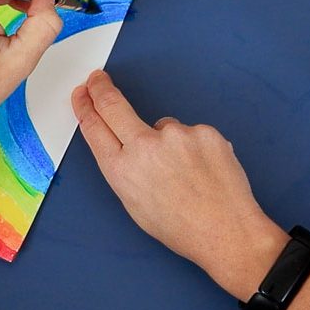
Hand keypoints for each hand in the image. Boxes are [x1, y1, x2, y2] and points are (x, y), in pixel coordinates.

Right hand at [72, 70, 287, 299]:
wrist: (227, 232)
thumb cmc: (181, 228)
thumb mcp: (136, 205)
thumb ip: (126, 169)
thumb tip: (127, 145)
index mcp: (122, 171)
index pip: (95, 127)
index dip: (86, 107)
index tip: (83, 94)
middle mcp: (145, 147)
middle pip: (114, 105)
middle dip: (101, 89)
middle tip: (98, 78)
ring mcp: (177, 135)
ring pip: (165, 126)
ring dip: (170, 142)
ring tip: (188, 174)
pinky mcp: (205, 131)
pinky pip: (193, 133)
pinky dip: (196, 147)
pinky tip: (205, 170)